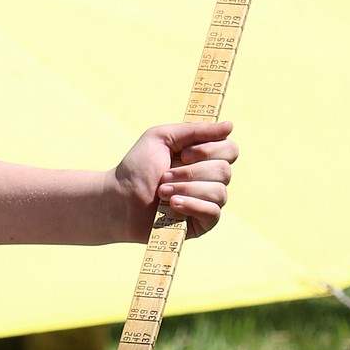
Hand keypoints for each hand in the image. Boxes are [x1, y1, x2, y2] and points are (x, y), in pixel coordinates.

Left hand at [113, 120, 237, 243]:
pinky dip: (193, 205)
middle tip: (164, 176)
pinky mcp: (202, 224)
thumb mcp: (163, 137)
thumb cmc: (137, 168)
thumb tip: (230, 126)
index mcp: (204, 158)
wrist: (119, 200)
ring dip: (187, 189)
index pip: (230, 150)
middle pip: (224, 170)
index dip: (210, 150)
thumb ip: (195, 130)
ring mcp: (207, 202)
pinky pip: (213, 212)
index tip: (184, 154)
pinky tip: (173, 205)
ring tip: (162, 192)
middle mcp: (210, 179)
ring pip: (219, 192)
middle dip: (191, 172)